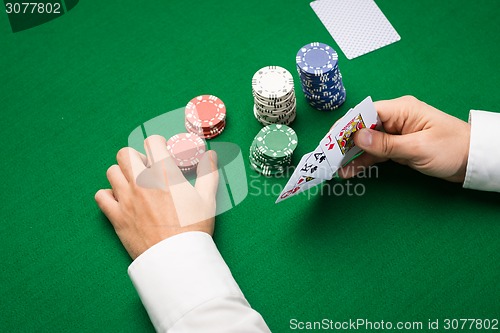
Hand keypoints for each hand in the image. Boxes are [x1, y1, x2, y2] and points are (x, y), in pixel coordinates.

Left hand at [95, 135, 218, 259]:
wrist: (177, 258)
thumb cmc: (194, 228)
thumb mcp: (207, 198)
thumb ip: (208, 172)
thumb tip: (211, 154)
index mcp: (164, 174)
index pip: (151, 142)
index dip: (158, 144)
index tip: (162, 152)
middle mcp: (141, 182)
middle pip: (125, 153)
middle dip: (136, 156)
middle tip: (146, 168)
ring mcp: (126, 199)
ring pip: (111, 172)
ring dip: (122, 174)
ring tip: (134, 184)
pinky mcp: (116, 216)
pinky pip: (101, 196)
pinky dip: (108, 195)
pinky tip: (121, 200)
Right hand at [338, 96, 470, 182]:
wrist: (473, 161)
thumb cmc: (451, 149)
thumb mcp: (416, 147)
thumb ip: (385, 143)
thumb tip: (357, 136)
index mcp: (401, 109)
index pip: (365, 112)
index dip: (346, 125)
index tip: (330, 140)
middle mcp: (395, 118)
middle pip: (362, 127)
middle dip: (344, 141)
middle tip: (328, 156)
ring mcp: (395, 133)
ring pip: (366, 141)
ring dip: (351, 154)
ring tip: (335, 167)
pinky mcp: (397, 146)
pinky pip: (375, 152)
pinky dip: (363, 161)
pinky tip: (349, 170)